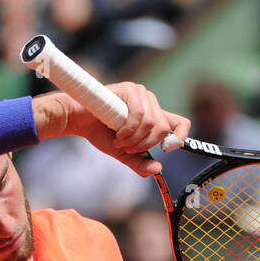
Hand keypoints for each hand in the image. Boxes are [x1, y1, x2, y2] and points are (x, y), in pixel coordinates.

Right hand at [52, 82, 189, 177]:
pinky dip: (128, 130)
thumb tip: (157, 170)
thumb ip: (139, 162)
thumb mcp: (123, 153)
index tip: (168, 149)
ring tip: (118, 140)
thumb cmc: (99, 133)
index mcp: (153, 116)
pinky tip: (117, 132)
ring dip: (134, 139)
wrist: (78, 120)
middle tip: (126, 147)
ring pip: (152, 123)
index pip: (180, 123)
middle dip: (144, 144)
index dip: (181, 136)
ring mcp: (141, 94)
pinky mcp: (131, 89)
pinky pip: (140, 116)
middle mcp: (150, 103)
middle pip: (163, 129)